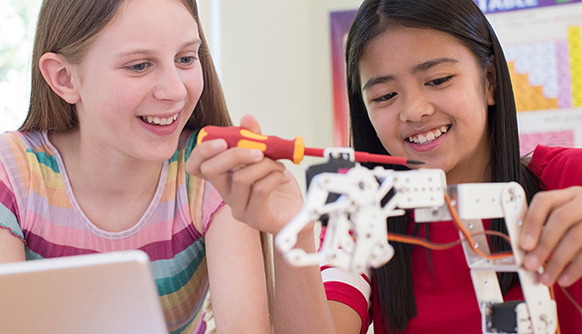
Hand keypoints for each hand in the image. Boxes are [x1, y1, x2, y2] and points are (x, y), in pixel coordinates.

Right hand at [186, 115, 303, 234]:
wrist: (297, 211)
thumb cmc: (278, 186)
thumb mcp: (266, 157)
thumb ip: (255, 139)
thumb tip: (247, 119)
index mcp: (224, 177)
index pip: (196, 166)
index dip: (201, 152)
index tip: (222, 141)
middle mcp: (226, 193)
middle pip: (212, 170)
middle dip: (235, 153)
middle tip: (259, 150)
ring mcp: (239, 208)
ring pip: (241, 178)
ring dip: (265, 164)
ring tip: (278, 165)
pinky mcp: (256, 217)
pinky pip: (260, 190)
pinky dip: (275, 177)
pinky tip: (283, 176)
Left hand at [520, 186, 581, 285]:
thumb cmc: (581, 223)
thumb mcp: (566, 217)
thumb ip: (546, 228)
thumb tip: (524, 249)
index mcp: (569, 195)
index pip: (545, 201)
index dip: (531, 222)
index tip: (523, 245)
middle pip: (561, 219)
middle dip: (544, 245)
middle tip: (531, 265)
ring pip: (576, 237)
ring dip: (558, 261)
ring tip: (546, 278)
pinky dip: (576, 268)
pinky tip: (565, 278)